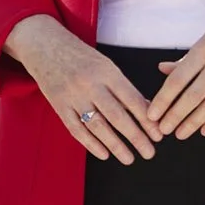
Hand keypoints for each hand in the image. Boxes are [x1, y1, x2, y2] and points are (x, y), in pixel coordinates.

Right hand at [7, 15, 159, 163]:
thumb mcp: (106, 65)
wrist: (46, 46)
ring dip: (115, 145)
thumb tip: (146, 110)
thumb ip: (123, 87)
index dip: (146, 120)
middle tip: (149, 153)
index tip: (158, 135)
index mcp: (106, 71)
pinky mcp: (59, 105)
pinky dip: (91, 144)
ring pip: (97, 126)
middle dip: (136, 137)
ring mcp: (73, 96)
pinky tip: (104, 154)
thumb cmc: (82, 57)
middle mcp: (90, 84)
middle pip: (117, 116)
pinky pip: (76, 129)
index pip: (131, 99)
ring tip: (129, 158)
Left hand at [146, 0, 204, 138]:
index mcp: (204, 50)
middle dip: (175, 116)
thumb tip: (162, 69)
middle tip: (162, 129)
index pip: (178, 80)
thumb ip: (185, 58)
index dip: (163, 99)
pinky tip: (204, 130)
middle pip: (192, 96)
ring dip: (193, 123)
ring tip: (180, 134)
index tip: (152, 113)